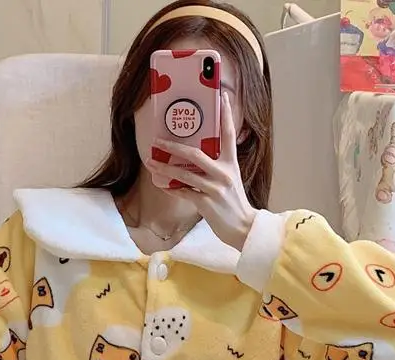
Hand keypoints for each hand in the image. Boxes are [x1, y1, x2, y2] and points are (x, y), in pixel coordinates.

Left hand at [147, 93, 256, 250]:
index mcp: (231, 164)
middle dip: (173, 147)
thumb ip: (217, 168)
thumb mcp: (231, 181)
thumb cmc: (234, 204)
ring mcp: (215, 188)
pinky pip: (183, 192)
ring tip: (151, 163)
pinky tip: (160, 184)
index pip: (229, 134)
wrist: (244, 228)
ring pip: (184, 174)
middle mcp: (223, 173)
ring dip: (165, 169)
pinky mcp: (207, 203)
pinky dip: (170, 188)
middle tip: (157, 141)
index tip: (222, 96)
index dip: (226, 115)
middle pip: (195, 154)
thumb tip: (195, 160)